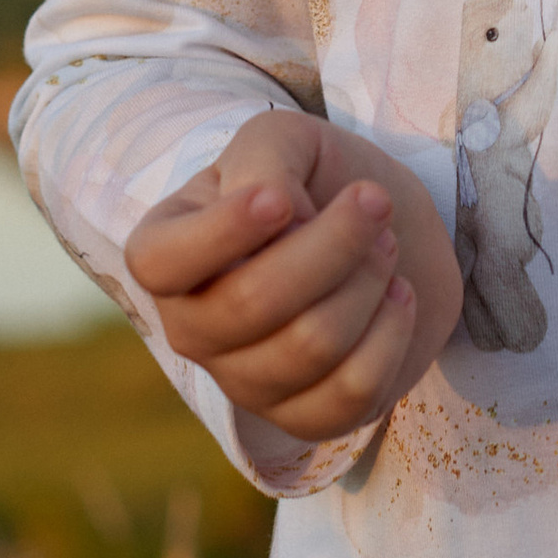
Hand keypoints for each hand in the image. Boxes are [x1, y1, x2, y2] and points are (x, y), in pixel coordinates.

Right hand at [123, 109, 463, 444]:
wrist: (382, 233)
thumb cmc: (315, 181)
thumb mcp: (283, 139)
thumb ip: (266, 161)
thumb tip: (279, 215)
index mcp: (166, 250)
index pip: (159, 262)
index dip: (221, 234)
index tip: (283, 197)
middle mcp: (190, 326)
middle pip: (252, 302)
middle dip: (334, 244)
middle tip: (374, 202)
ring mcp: (242, 381)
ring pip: (310, 345)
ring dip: (368, 281)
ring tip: (385, 245)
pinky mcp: (301, 418)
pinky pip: (351, 393)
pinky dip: (391, 333)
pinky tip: (397, 297)